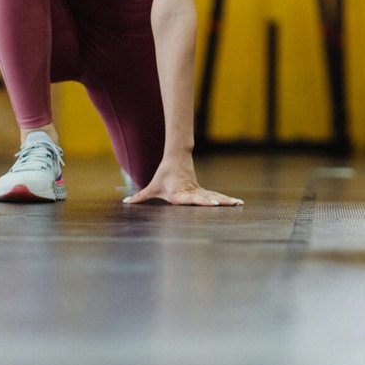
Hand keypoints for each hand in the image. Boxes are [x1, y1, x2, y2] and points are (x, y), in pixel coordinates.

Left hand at [123, 159, 243, 206]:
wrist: (176, 159)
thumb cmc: (163, 175)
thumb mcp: (151, 187)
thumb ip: (139, 197)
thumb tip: (125, 202)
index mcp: (179, 194)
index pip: (191, 199)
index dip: (202, 202)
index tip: (213, 203)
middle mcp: (191, 193)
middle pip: (206, 198)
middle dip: (218, 202)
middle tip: (228, 205)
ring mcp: (199, 191)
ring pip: (215, 196)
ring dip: (227, 201)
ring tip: (239, 204)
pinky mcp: (202, 191)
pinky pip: (216, 196)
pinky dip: (226, 200)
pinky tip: (237, 203)